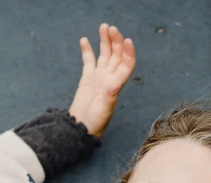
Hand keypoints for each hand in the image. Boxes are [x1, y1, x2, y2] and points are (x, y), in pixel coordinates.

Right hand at [68, 23, 135, 138]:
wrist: (82, 126)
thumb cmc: (95, 121)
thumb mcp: (103, 109)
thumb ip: (108, 96)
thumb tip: (113, 85)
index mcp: (116, 84)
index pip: (126, 64)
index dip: (128, 52)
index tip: (127, 40)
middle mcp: (110, 78)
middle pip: (116, 55)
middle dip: (116, 41)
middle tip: (111, 28)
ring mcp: (99, 77)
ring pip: (104, 54)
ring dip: (105, 41)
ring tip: (104, 27)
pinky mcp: (87, 78)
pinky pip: (89, 61)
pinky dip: (87, 50)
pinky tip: (84, 40)